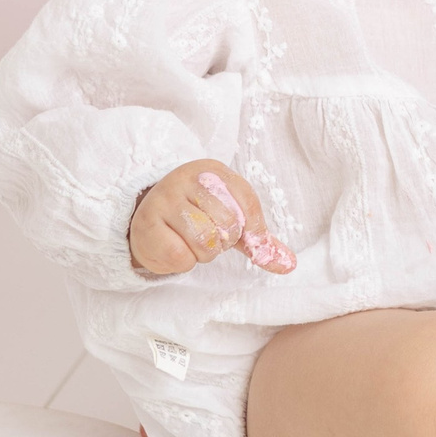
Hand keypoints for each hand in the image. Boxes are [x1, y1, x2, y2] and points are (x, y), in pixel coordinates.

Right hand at [128, 159, 295, 276]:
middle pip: (228, 225)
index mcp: (212, 170)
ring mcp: (162, 200)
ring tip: (190, 240)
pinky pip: (180, 257)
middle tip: (205, 233)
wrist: (150, 221)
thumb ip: (260, 240)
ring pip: (205, 243)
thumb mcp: (233, 219)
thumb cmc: (199, 217)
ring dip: (204, 253)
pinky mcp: (145, 226)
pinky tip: (174, 247)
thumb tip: (290, 265)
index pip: (248, 205)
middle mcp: (185, 179)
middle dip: (222, 241)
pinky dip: (183, 262)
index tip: (235, 230)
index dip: (248, 229)